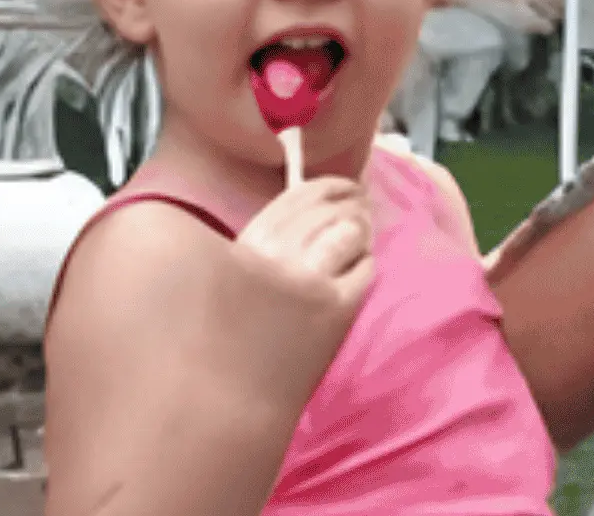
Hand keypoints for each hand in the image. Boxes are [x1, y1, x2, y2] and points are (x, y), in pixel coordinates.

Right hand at [213, 177, 373, 409]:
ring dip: (360, 230)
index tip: (344, 185)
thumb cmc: (229, 344)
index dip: (329, 186)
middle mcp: (273, 257)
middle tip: (362, 204)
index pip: (297, 197)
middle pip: (329, 209)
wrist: (228, 408)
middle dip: (352, 203)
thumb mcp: (227, 281)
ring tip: (361, 233)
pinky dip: (365, 265)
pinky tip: (358, 270)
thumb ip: (262, 244)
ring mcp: (306, 281)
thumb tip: (310, 208)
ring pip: (350, 232)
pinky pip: (365, 270)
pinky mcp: (336, 310)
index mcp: (243, 246)